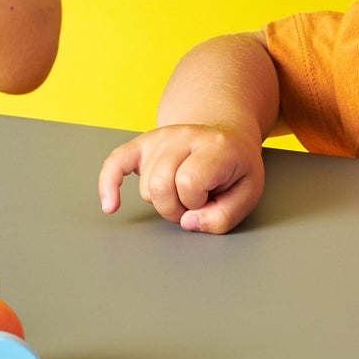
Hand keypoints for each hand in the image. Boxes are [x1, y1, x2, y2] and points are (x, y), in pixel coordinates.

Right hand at [98, 125, 265, 233]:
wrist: (224, 135)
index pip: (189, 181)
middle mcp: (185, 135)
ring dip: (161, 201)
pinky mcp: (143, 142)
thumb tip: (187, 223)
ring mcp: (161, 136)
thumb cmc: (235, 168)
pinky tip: (110, 205)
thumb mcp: (249, 194)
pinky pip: (114, 162)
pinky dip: (108, 185)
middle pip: (159, 185)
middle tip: (193, 204)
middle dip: (175, 209)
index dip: (197, 202)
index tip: (210, 198)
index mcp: (216, 146)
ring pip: (145, 187)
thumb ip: (224, 217)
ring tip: (181, 192)